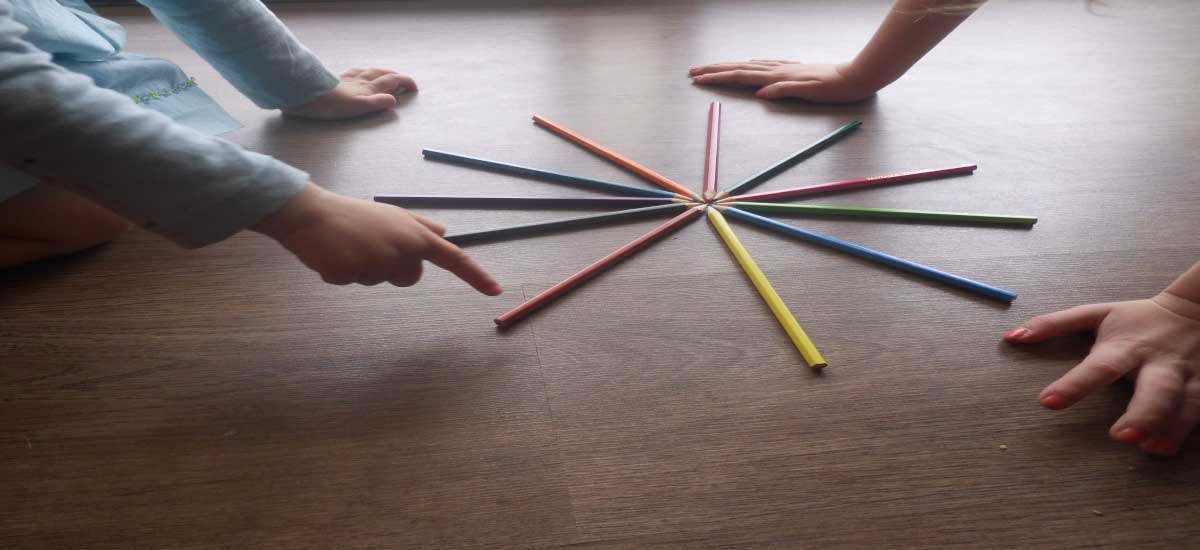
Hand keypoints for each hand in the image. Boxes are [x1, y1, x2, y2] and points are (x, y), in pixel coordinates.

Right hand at [252, 183, 500, 294]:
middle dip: (392, 270)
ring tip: (347, 245)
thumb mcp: (392, 215)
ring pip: (377, 282)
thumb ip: (420, 226)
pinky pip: (350, 283)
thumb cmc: (352, 214)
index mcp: (414, 233)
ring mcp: (376, 261)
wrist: (309, 213)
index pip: (453, 257)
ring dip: (362, 270)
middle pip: (409, 278)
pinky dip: (340, 274)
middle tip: (368, 246)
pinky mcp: (350, 272)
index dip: (475, 275)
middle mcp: (401, 247)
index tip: (495, 290)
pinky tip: (332, 254)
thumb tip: (444, 230)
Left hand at [282, 68, 416, 119]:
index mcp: (369, 87)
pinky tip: (359, 73)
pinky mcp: (337, 80)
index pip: (392, 81)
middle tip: (403, 80)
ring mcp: (349, 79)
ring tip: (386, 74)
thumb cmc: (333, 105)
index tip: (414, 87)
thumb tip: (393, 100)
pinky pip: (354, 73)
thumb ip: (378, 102)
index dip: (405, 82)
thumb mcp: (360, 107)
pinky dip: (363, 73)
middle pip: (382, 73)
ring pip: (370, 71)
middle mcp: (361, 80)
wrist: (310, 96)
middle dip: (395, 76)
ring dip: (381, 72)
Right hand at [689, 59, 877, 102]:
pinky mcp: (792, 69)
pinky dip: (749, 66)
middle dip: (715, 70)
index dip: (718, 78)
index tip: (699, 79)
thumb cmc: (835, 88)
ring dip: (728, 67)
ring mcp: (785, 68)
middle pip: (739, 69)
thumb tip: (759, 94)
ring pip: (749, 66)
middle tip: (694, 71)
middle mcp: (779, 70)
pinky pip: (763, 66)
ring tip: (713, 68)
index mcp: (779, 77)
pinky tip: (748, 64)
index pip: (741, 77)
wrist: (856, 77)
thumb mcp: (810, 93)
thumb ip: (784, 91)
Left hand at [1005, 293, 1199, 455]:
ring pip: (1187, 405)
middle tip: (1122, 437)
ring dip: (1170, 428)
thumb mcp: (1096, 314)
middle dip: (1144, 413)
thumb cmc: (1137, 318)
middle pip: (1157, 389)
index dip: (1074, 385)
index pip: (1098, 367)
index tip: (1047, 403)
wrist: (1198, 311)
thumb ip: (1054, 325)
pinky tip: (1169, 446)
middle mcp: (1159, 365)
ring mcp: (1189, 378)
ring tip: (1151, 448)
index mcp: (1126, 347)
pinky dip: (1188, 430)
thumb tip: (1011, 337)